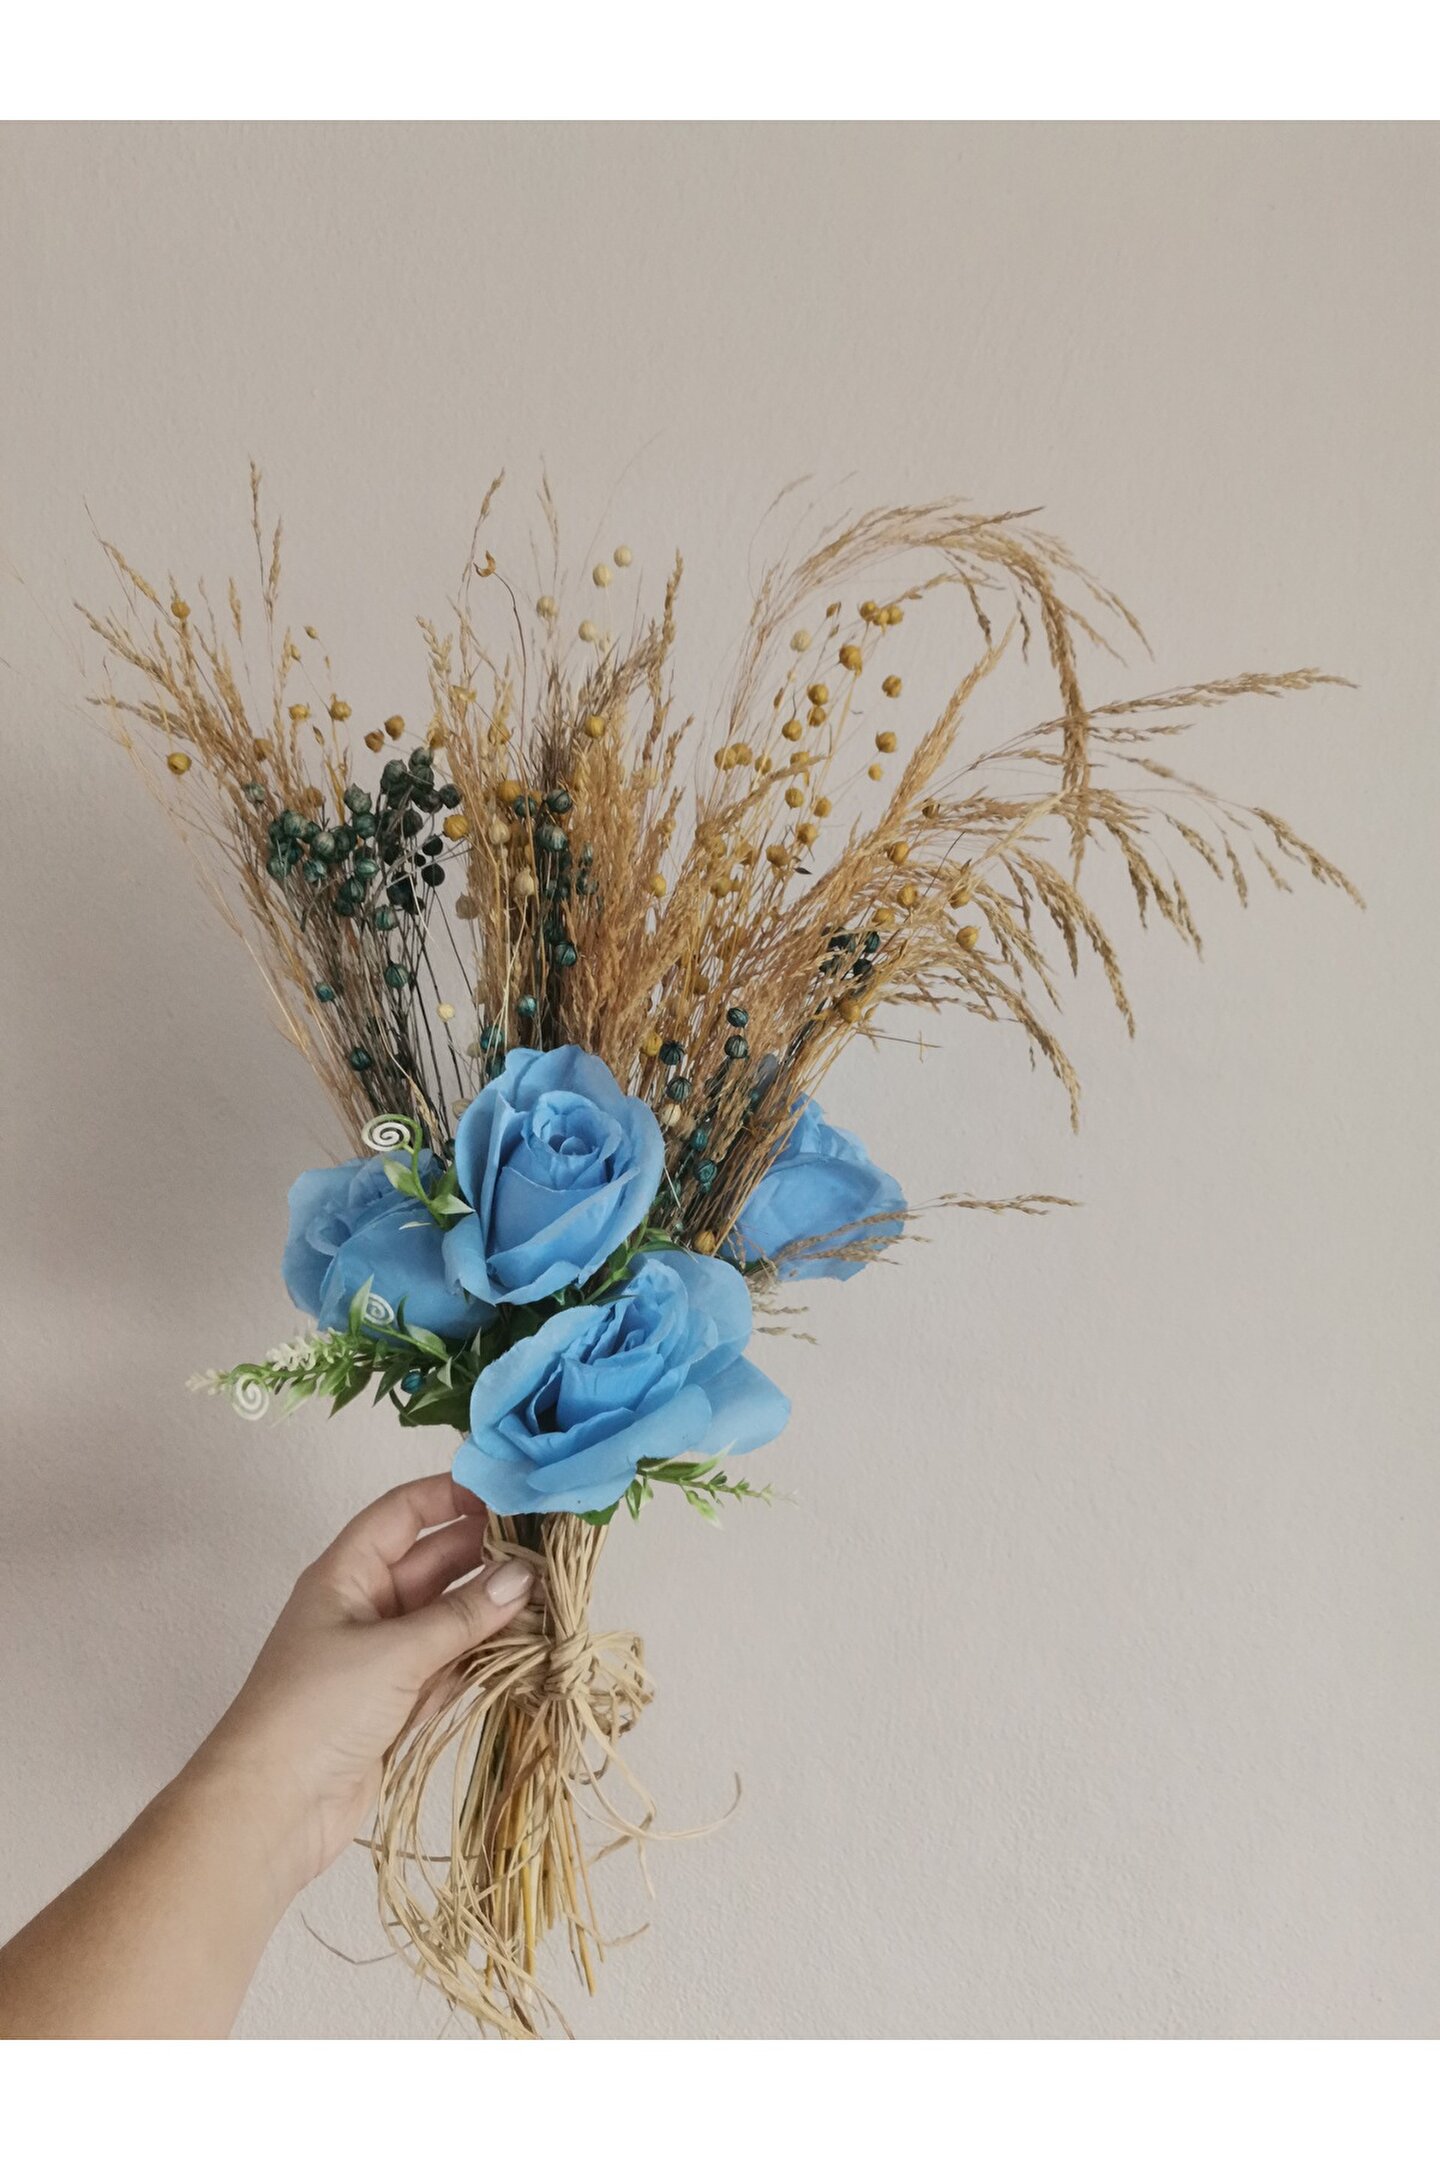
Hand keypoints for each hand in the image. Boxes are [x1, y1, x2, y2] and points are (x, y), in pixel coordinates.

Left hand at [191, 1473, 533, 1896]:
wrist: (270, 1809)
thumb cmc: (316, 1711)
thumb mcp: (393, 1654)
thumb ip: (463, 1616)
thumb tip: (523, 1576)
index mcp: (346, 1574)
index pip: (404, 1512)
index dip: (452, 1494)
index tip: (510, 1490)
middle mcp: (365, 1606)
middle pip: (433, 1562)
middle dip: (486, 1552)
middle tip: (549, 1544)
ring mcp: (382, 1656)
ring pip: (447, 1615)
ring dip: (492, 1606)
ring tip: (550, 1592)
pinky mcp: (397, 1702)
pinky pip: (449, 1662)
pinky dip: (484, 1653)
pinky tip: (526, 1643)